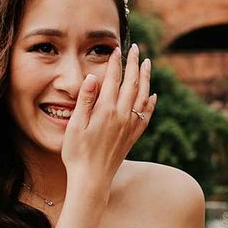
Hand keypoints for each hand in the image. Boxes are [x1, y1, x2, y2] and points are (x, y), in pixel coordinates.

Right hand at [61, 43, 154, 188]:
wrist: (91, 180)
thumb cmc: (77, 154)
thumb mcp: (74, 126)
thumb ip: (85, 101)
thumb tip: (93, 78)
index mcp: (105, 111)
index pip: (112, 79)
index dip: (115, 63)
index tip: (115, 49)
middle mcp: (121, 116)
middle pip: (131, 84)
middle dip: (133, 64)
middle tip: (135, 48)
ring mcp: (129, 127)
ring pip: (142, 96)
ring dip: (145, 78)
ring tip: (147, 64)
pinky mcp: (132, 137)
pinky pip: (146, 116)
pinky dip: (150, 103)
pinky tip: (153, 96)